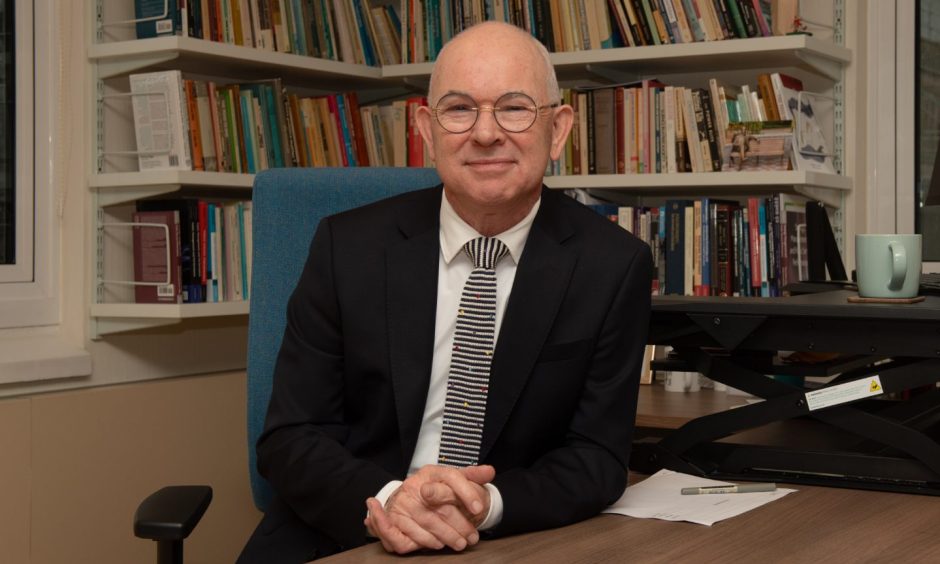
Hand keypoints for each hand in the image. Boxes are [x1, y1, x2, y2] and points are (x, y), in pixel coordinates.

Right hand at [364, 464, 494, 553]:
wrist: (412, 496)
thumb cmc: (440, 489)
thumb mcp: (456, 479)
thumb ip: (473, 476)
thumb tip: (490, 471)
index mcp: (432, 472)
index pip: (451, 477)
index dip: (466, 492)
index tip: (478, 507)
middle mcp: (415, 485)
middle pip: (440, 506)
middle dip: (460, 524)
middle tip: (472, 536)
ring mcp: (403, 502)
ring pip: (428, 523)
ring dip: (447, 536)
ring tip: (460, 543)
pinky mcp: (394, 519)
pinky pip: (408, 534)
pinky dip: (425, 541)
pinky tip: (438, 544)